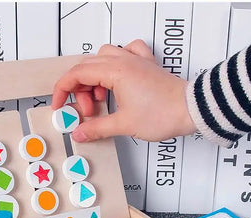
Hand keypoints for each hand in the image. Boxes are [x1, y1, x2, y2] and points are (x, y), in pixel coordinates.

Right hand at [52, 39, 195, 141]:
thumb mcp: (124, 124)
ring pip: (103, 58)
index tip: (59, 105)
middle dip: (79, 90)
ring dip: (94, 78)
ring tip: (100, 99)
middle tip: (85, 111)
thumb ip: (97, 128)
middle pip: (87, 67)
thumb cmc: (164, 113)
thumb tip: (80, 132)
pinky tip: (116, 76)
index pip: (77, 74)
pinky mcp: (146, 66)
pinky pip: (126, 53)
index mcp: (115, 72)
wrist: (191, 110)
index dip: (62, 90)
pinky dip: (116, 63)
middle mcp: (124, 61)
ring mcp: (136, 61)